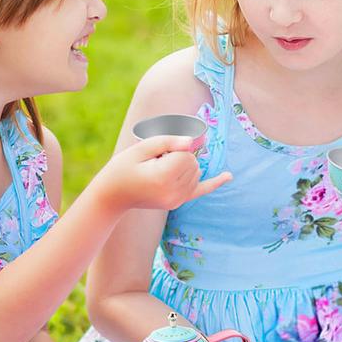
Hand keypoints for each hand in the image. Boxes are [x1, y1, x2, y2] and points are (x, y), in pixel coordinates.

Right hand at [93, 135, 231, 213]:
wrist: (112, 195)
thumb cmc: (122, 168)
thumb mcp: (141, 148)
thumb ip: (169, 141)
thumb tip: (196, 140)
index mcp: (164, 178)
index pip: (187, 153)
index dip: (173, 148)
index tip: (156, 154)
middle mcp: (174, 192)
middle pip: (194, 162)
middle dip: (179, 156)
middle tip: (155, 162)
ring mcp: (177, 199)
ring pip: (196, 171)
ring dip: (184, 164)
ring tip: (159, 169)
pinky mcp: (177, 202)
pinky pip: (202, 190)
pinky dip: (215, 183)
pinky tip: (228, 176)